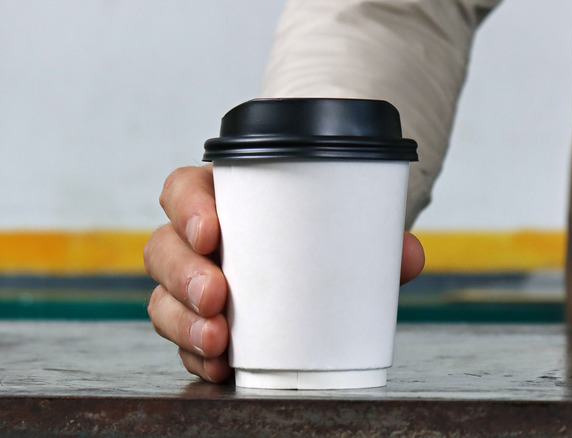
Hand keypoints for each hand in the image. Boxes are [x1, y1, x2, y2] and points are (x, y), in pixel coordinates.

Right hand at [144, 164, 424, 382]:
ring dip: (184, 322)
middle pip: (164, 247)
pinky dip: (196, 356)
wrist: (319, 268)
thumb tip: (408, 255)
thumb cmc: (317, 239)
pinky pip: (182, 341)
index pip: (185, 189)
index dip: (187, 207)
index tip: (211, 230)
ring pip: (163, 298)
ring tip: (218, 341)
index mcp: (225, 200)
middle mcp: (199, 242)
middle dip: (183, 274)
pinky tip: (219, 366)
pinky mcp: (200, 323)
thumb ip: (374, 239)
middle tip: (217, 296)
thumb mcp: (342, 230)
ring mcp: (194, 284)